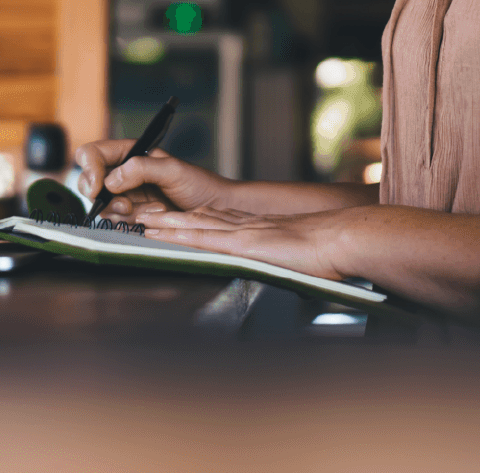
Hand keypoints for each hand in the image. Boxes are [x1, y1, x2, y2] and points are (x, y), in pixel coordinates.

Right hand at [73, 140, 234, 217]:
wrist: (215, 211)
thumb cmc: (199, 185)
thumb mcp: (173, 170)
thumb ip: (141, 169)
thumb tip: (112, 179)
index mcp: (130, 154)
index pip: (93, 153)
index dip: (89, 168)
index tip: (99, 185)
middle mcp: (123, 173)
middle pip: (88, 181)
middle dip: (101, 195)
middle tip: (125, 204)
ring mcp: (125, 196)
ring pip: (101, 205)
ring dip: (120, 211)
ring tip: (148, 210)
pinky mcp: (131, 216)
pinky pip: (114, 221)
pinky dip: (127, 223)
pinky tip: (148, 219)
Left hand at [137, 205, 353, 280]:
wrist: (340, 239)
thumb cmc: (327, 251)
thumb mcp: (297, 253)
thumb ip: (280, 256)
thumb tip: (279, 266)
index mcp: (256, 228)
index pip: (214, 220)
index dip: (189, 218)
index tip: (168, 215)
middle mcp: (244, 226)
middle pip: (198, 218)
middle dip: (169, 217)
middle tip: (141, 213)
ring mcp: (241, 233)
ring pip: (193, 225)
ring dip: (164, 224)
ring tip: (138, 221)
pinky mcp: (243, 244)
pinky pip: (203, 238)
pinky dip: (178, 235)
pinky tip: (160, 235)